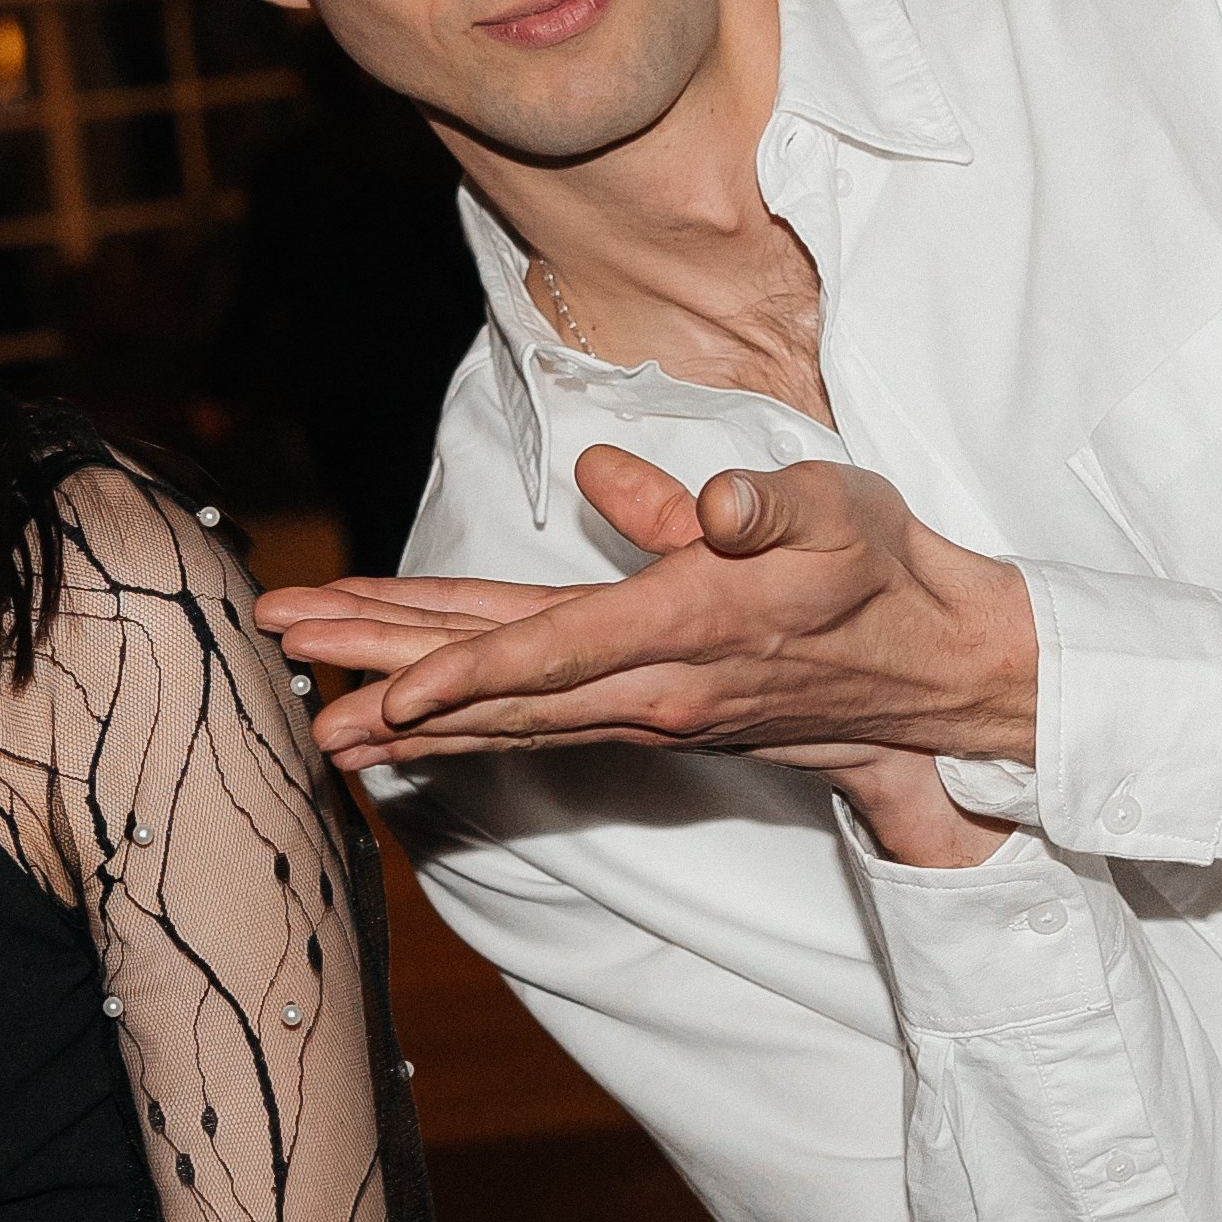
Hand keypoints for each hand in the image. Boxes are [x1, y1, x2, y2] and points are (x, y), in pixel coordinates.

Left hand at [253, 447, 1030, 836]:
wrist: (937, 669)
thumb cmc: (885, 573)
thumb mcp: (834, 511)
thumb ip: (756, 503)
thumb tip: (678, 490)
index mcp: (682, 631)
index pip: (547, 651)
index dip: (457, 671)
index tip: (376, 695)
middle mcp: (648, 688)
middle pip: (492, 685)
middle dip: (380, 672)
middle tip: (283, 655)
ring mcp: (641, 707)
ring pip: (502, 711)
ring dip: (402, 708)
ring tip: (314, 719)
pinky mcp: (643, 708)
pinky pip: (531, 720)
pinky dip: (461, 725)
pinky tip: (406, 731)